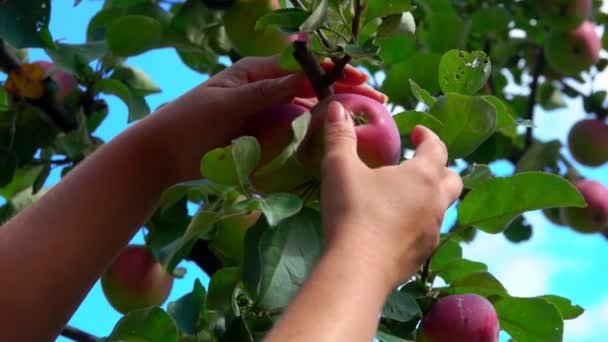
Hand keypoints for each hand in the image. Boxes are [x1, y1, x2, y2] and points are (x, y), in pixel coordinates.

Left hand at [137, 56, 384, 182]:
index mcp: (253, 74)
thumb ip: (261, 93)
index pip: (298, 67)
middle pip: (309, 87)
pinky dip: (314, 133)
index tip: (355, 77)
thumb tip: (299, 80)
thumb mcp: (223, 103)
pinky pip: (294, 132)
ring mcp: (266, 115)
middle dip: (341, 90)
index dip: (329, 70)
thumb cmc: (187, 121)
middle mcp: (264, 91)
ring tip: (364, 117)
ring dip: (333, 112)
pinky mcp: (264, 138)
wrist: (163, 155)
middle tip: (374, 97)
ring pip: (306, 110)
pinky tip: (334, 137)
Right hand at [320, 102, 462, 288]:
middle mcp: (435, 203)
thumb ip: (340, 136)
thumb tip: (336, 107)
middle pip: (452, 180)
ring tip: (405, 197)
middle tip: (419, 165)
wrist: (358, 268)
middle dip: (440, 168)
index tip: (417, 132)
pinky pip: (428, 233)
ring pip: (442, 209)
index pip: (437, 148)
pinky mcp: (422, 256)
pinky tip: (396, 228)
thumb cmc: (352, 211)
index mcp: (422, 176)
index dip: (428, 137)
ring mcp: (432, 232)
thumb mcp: (340, 168)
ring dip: (429, 198)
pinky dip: (418, 223)